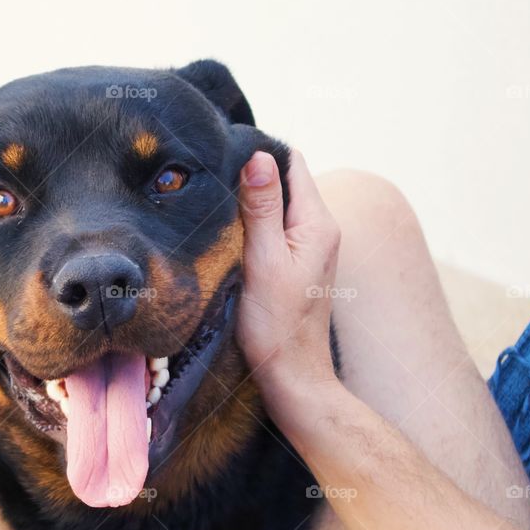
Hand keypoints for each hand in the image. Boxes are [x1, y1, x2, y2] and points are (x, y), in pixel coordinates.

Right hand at [235, 150, 340, 392]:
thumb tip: (258, 156)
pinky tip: (228, 233)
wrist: (291, 375)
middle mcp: (319, 229)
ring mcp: (309, 246)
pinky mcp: (295, 263)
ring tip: (214, 204)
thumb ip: (261, 208)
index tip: (221, 157)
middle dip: (250, 176)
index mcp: (317, 222)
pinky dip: (251, 224)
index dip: (258, 154)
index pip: (291, 163)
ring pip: (276, 205)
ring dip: (248, 202)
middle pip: (284, 181)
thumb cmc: (277, 325)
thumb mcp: (264, 261)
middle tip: (209, 180)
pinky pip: (273, 228)